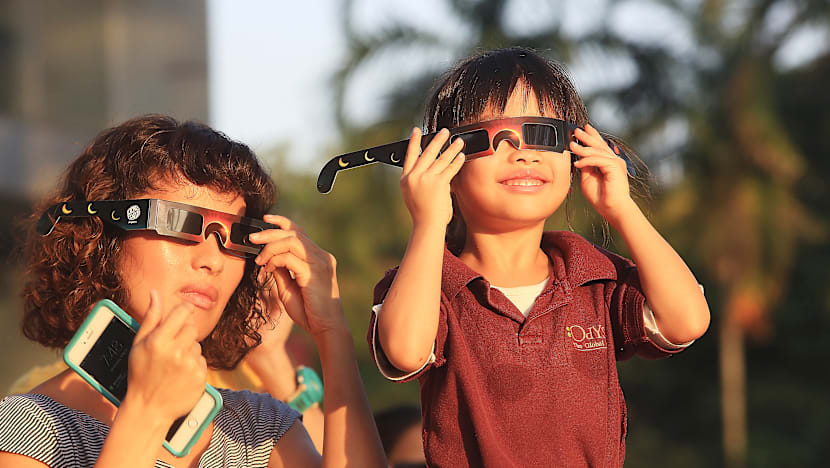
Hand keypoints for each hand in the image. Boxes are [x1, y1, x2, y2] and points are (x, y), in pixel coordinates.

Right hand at [126, 290, 206, 423]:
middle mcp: (175, 351)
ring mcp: (190, 365)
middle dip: (183, 334)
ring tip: (173, 366)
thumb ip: (150, 317)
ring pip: (197, 345)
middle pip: (192, 328)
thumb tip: (155, 292)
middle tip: (171, 348)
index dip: (184, 311)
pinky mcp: (201, 377)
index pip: (182, 312)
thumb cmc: (140, 374)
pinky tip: (180, 375)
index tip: (183, 314)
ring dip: (188, 351)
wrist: (148, 409)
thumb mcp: (138, 345)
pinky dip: (194, 366)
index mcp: (158, 341)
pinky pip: (202, 361)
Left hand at [249, 216, 345, 338]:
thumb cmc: (309, 311)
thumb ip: (281, 270)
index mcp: (318, 257)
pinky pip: (290, 258)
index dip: (282, 223)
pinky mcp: (315, 272)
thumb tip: (267, 258)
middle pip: (294, 233)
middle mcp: (321, 256)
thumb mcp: (289, 287)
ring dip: (271, 246)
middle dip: (270, 233)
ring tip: (259, 259)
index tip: (265, 220)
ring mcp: (320, 262)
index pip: (299, 232)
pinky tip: (267, 270)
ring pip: (292, 241)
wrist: (325, 328)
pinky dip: (274, 260)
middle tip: (251, 238)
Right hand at [400, 127, 465, 228]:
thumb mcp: (412, 195)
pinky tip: (462, 156)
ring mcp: (426, 179)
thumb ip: (417, 181)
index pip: (409, 155)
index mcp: (405, 179)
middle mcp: (414, 177)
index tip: (416, 131)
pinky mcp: (438, 183)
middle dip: (437, 140)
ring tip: (458, 141)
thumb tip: (429, 168)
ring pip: (441, 159)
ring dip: (451, 148)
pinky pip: (450, 169)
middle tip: (445, 131)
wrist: (427, 225)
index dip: (413, 142)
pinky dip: (457, 162)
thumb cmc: (423, 214)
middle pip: (427, 153)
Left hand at [569, 124, 635, 221]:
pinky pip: (598, 160)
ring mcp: (616, 162)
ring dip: (583, 148)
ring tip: (571, 145)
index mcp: (609, 162)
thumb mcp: (588, 178)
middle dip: (587, 137)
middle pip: (599, 145)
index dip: (592, 136)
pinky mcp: (615, 167)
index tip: (583, 129)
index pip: (600, 146)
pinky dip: (586, 161)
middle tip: (576, 130)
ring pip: (597, 151)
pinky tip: (577, 163)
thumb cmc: (601, 197)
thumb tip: (578, 156)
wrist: (612, 208)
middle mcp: (614, 160)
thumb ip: (585, 166)